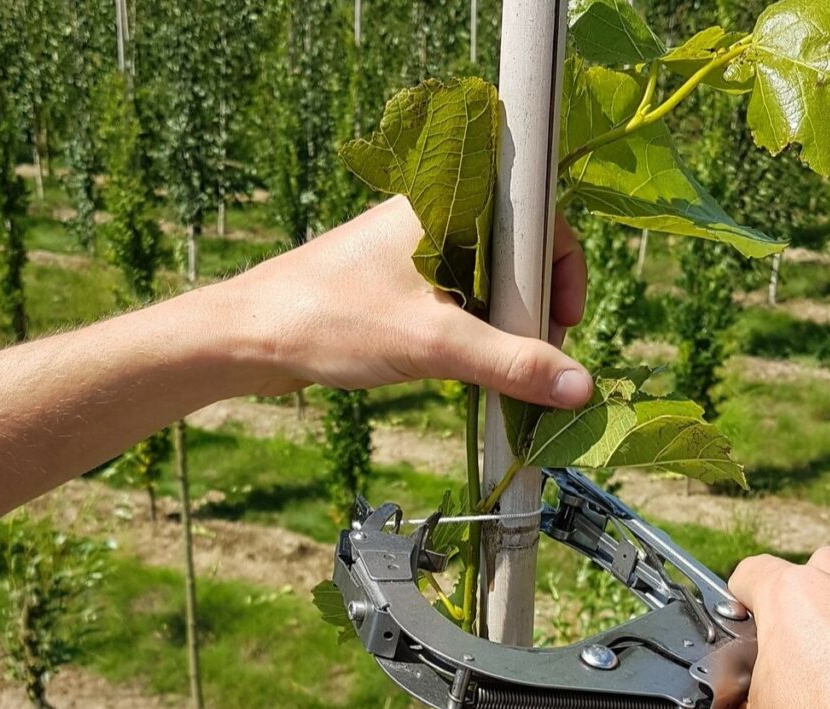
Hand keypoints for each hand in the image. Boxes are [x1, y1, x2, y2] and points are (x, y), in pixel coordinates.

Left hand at [223, 195, 591, 405]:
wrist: (247, 337)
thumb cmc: (331, 319)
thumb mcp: (433, 343)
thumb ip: (512, 363)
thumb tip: (581, 386)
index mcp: (451, 201)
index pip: (539, 217)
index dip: (563, 267)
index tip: (563, 322)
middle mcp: (439, 216)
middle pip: (519, 255)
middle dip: (534, 309)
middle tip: (534, 360)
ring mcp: (419, 250)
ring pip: (491, 283)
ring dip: (505, 328)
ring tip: (501, 372)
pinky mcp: (403, 282)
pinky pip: (461, 301)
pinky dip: (476, 334)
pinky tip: (471, 369)